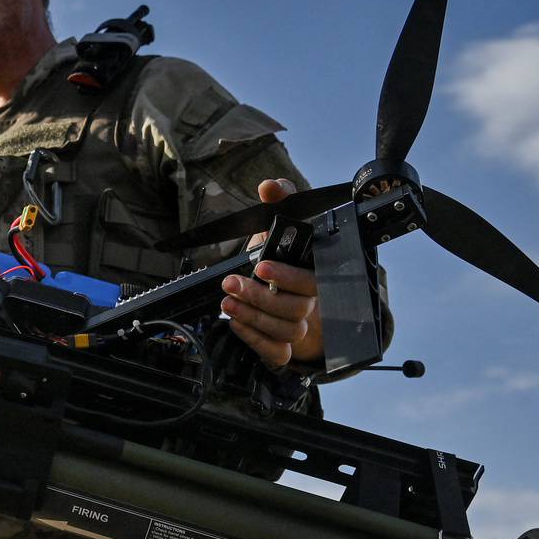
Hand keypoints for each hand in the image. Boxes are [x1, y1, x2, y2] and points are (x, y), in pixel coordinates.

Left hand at [224, 178, 323, 368]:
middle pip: (295, 307)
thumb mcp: (272, 226)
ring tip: (227, 303)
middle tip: (231, 284)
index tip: (260, 266)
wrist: (272, 289)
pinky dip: (256, 340)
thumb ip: (277, 201)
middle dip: (259, 296)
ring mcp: (298, 325)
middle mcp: (309, 301)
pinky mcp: (283, 345)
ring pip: (286, 330)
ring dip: (254, 317)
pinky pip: (278, 352)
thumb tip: (270, 186)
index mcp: (312, 273)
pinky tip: (236, 324)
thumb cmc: (274, 256)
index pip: (311, 279)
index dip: (288, 276)